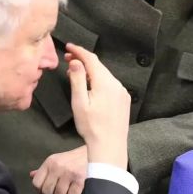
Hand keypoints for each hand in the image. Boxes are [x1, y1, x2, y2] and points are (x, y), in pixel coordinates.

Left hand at [30, 146, 87, 193]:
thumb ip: (45, 169)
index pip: (36, 183)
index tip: (49, 193)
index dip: (41, 192)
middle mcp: (58, 167)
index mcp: (50, 162)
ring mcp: (69, 173)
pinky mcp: (80, 179)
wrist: (97, 152)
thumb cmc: (76, 159)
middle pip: (47, 192)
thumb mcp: (58, 160)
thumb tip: (31, 175)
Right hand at [65, 43, 130, 168]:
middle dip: (84, 60)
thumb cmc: (91, 127)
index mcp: (105, 82)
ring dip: (91, 71)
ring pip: (105, 75)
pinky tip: (91, 86)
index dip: (79, 51)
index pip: (91, 59)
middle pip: (99, 66)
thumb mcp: (79, 102)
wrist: (110, 146)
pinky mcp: (124, 100)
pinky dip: (100, 80)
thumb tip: (76, 62)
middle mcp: (116, 84)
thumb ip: (78, 79)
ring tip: (76, 72)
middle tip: (68, 58)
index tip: (68, 46)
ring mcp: (122, 92)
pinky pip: (111, 84)